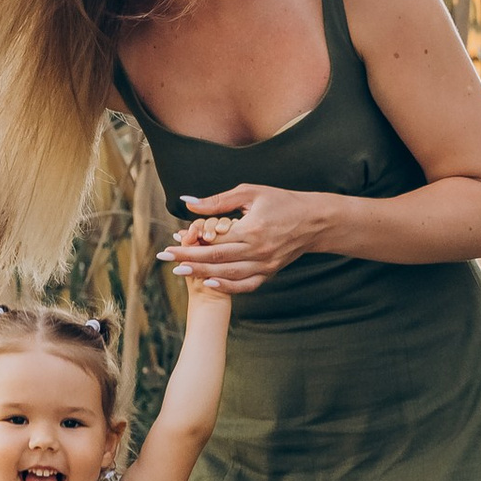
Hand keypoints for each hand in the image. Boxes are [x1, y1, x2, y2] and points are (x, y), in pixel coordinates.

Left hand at [163, 183, 324, 290]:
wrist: (314, 220)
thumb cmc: (281, 201)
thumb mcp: (250, 192)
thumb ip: (218, 200)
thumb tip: (188, 202)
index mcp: (253, 229)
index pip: (214, 240)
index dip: (190, 243)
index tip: (171, 243)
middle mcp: (259, 250)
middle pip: (217, 259)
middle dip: (189, 259)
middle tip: (167, 259)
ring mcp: (266, 264)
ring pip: (228, 274)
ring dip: (203, 273)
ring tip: (181, 271)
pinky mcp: (270, 272)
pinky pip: (246, 285)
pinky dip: (227, 287)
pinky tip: (209, 283)